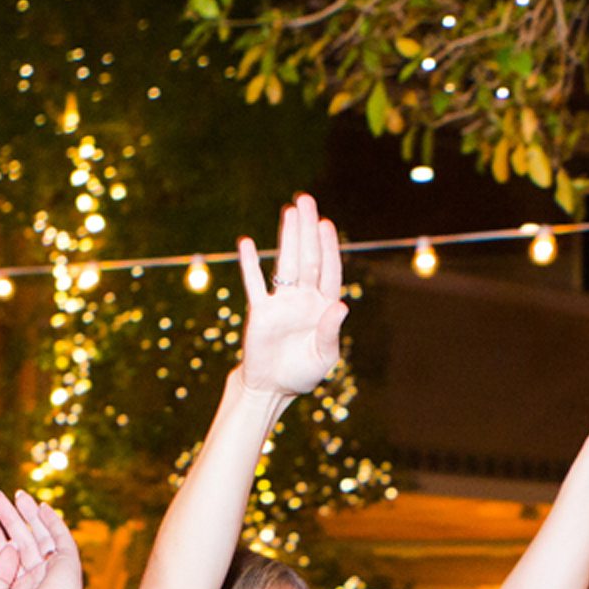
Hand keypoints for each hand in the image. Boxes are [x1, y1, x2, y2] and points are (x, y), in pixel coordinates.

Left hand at [0, 489, 84, 588]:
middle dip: (8, 516)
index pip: (3, 553)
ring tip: (15, 494)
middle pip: (20, 539)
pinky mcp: (67, 563)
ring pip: (39, 535)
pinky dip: (52, 521)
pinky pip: (61, 537)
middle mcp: (36, 578)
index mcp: (18, 588)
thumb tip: (9, 547)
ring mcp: (52, 570)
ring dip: (27, 513)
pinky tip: (41, 507)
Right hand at [235, 193, 346, 399]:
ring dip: (287, 238)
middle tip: (305, 200)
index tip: (326, 223)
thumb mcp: (324, 357)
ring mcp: (281, 303)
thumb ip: (330, 332)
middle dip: (307, 230)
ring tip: (288, 211)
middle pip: (307, 258)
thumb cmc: (302, 373)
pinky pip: (255, 285)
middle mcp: (303, 299)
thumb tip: (340, 305)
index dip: (328, 247)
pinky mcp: (260, 313)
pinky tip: (247, 243)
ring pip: (285, 264)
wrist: (273, 388)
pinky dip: (251, 265)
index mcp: (323, 306)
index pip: (329, 270)